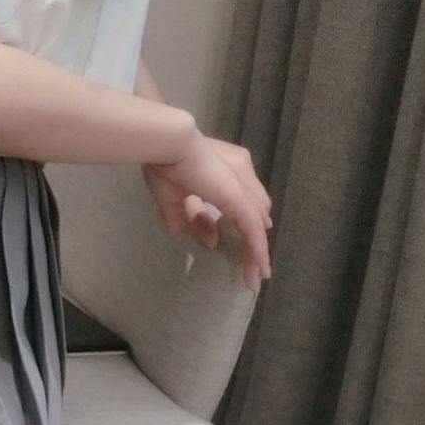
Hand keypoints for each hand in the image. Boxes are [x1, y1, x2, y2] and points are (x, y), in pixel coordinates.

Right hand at [143, 131, 273, 289]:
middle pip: (251, 220)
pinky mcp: (240, 201)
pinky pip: (253, 232)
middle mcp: (241, 180)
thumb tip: (181, 234)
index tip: (229, 250)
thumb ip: (182, 216)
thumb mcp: (173, 197)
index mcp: (225, 176)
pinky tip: (259, 269)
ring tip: (255, 279)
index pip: (238, 208)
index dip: (239, 230)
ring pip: (254, 229)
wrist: (171, 145)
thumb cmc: (165, 165)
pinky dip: (257, 252)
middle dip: (251, 248)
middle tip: (250, 273)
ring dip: (255, 256)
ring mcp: (242, 191)